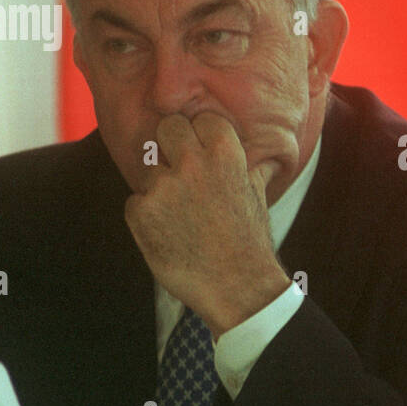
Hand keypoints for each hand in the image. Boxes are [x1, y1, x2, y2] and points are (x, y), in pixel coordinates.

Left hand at [124, 111, 290, 336]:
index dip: (200, 136)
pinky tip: (168, 234)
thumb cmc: (248, 241)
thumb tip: (271, 156)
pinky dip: (146, 217)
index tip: (202, 153)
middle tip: (179, 172)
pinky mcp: (141, 211)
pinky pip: (135, 201)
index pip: (201, 119)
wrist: (236, 286)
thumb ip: (251, 168)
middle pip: (166, 127)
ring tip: (180, 218)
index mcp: (225, 152)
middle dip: (170, 144)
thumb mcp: (256, 196)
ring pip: (149, 169)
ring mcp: (164, 186)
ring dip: (158, 189)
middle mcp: (193, 162)